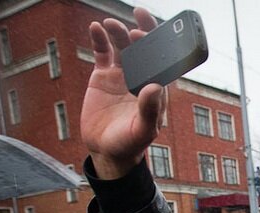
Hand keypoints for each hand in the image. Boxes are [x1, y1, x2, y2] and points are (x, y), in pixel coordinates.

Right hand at [82, 8, 165, 178]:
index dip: (160, 46)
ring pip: (123, 47)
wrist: (106, 151)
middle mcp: (141, 78)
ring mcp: (122, 75)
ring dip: (119, 33)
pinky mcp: (103, 76)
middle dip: (144, 31)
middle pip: (144, 49)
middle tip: (140, 14)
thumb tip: (154, 87)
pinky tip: (96, 28)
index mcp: (156, 89)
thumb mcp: (142, 131)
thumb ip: (149, 110)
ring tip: (111, 24)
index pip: (162, 62)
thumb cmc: (130, 144)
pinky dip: (100, 39)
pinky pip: (102, 53)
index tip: (152, 35)